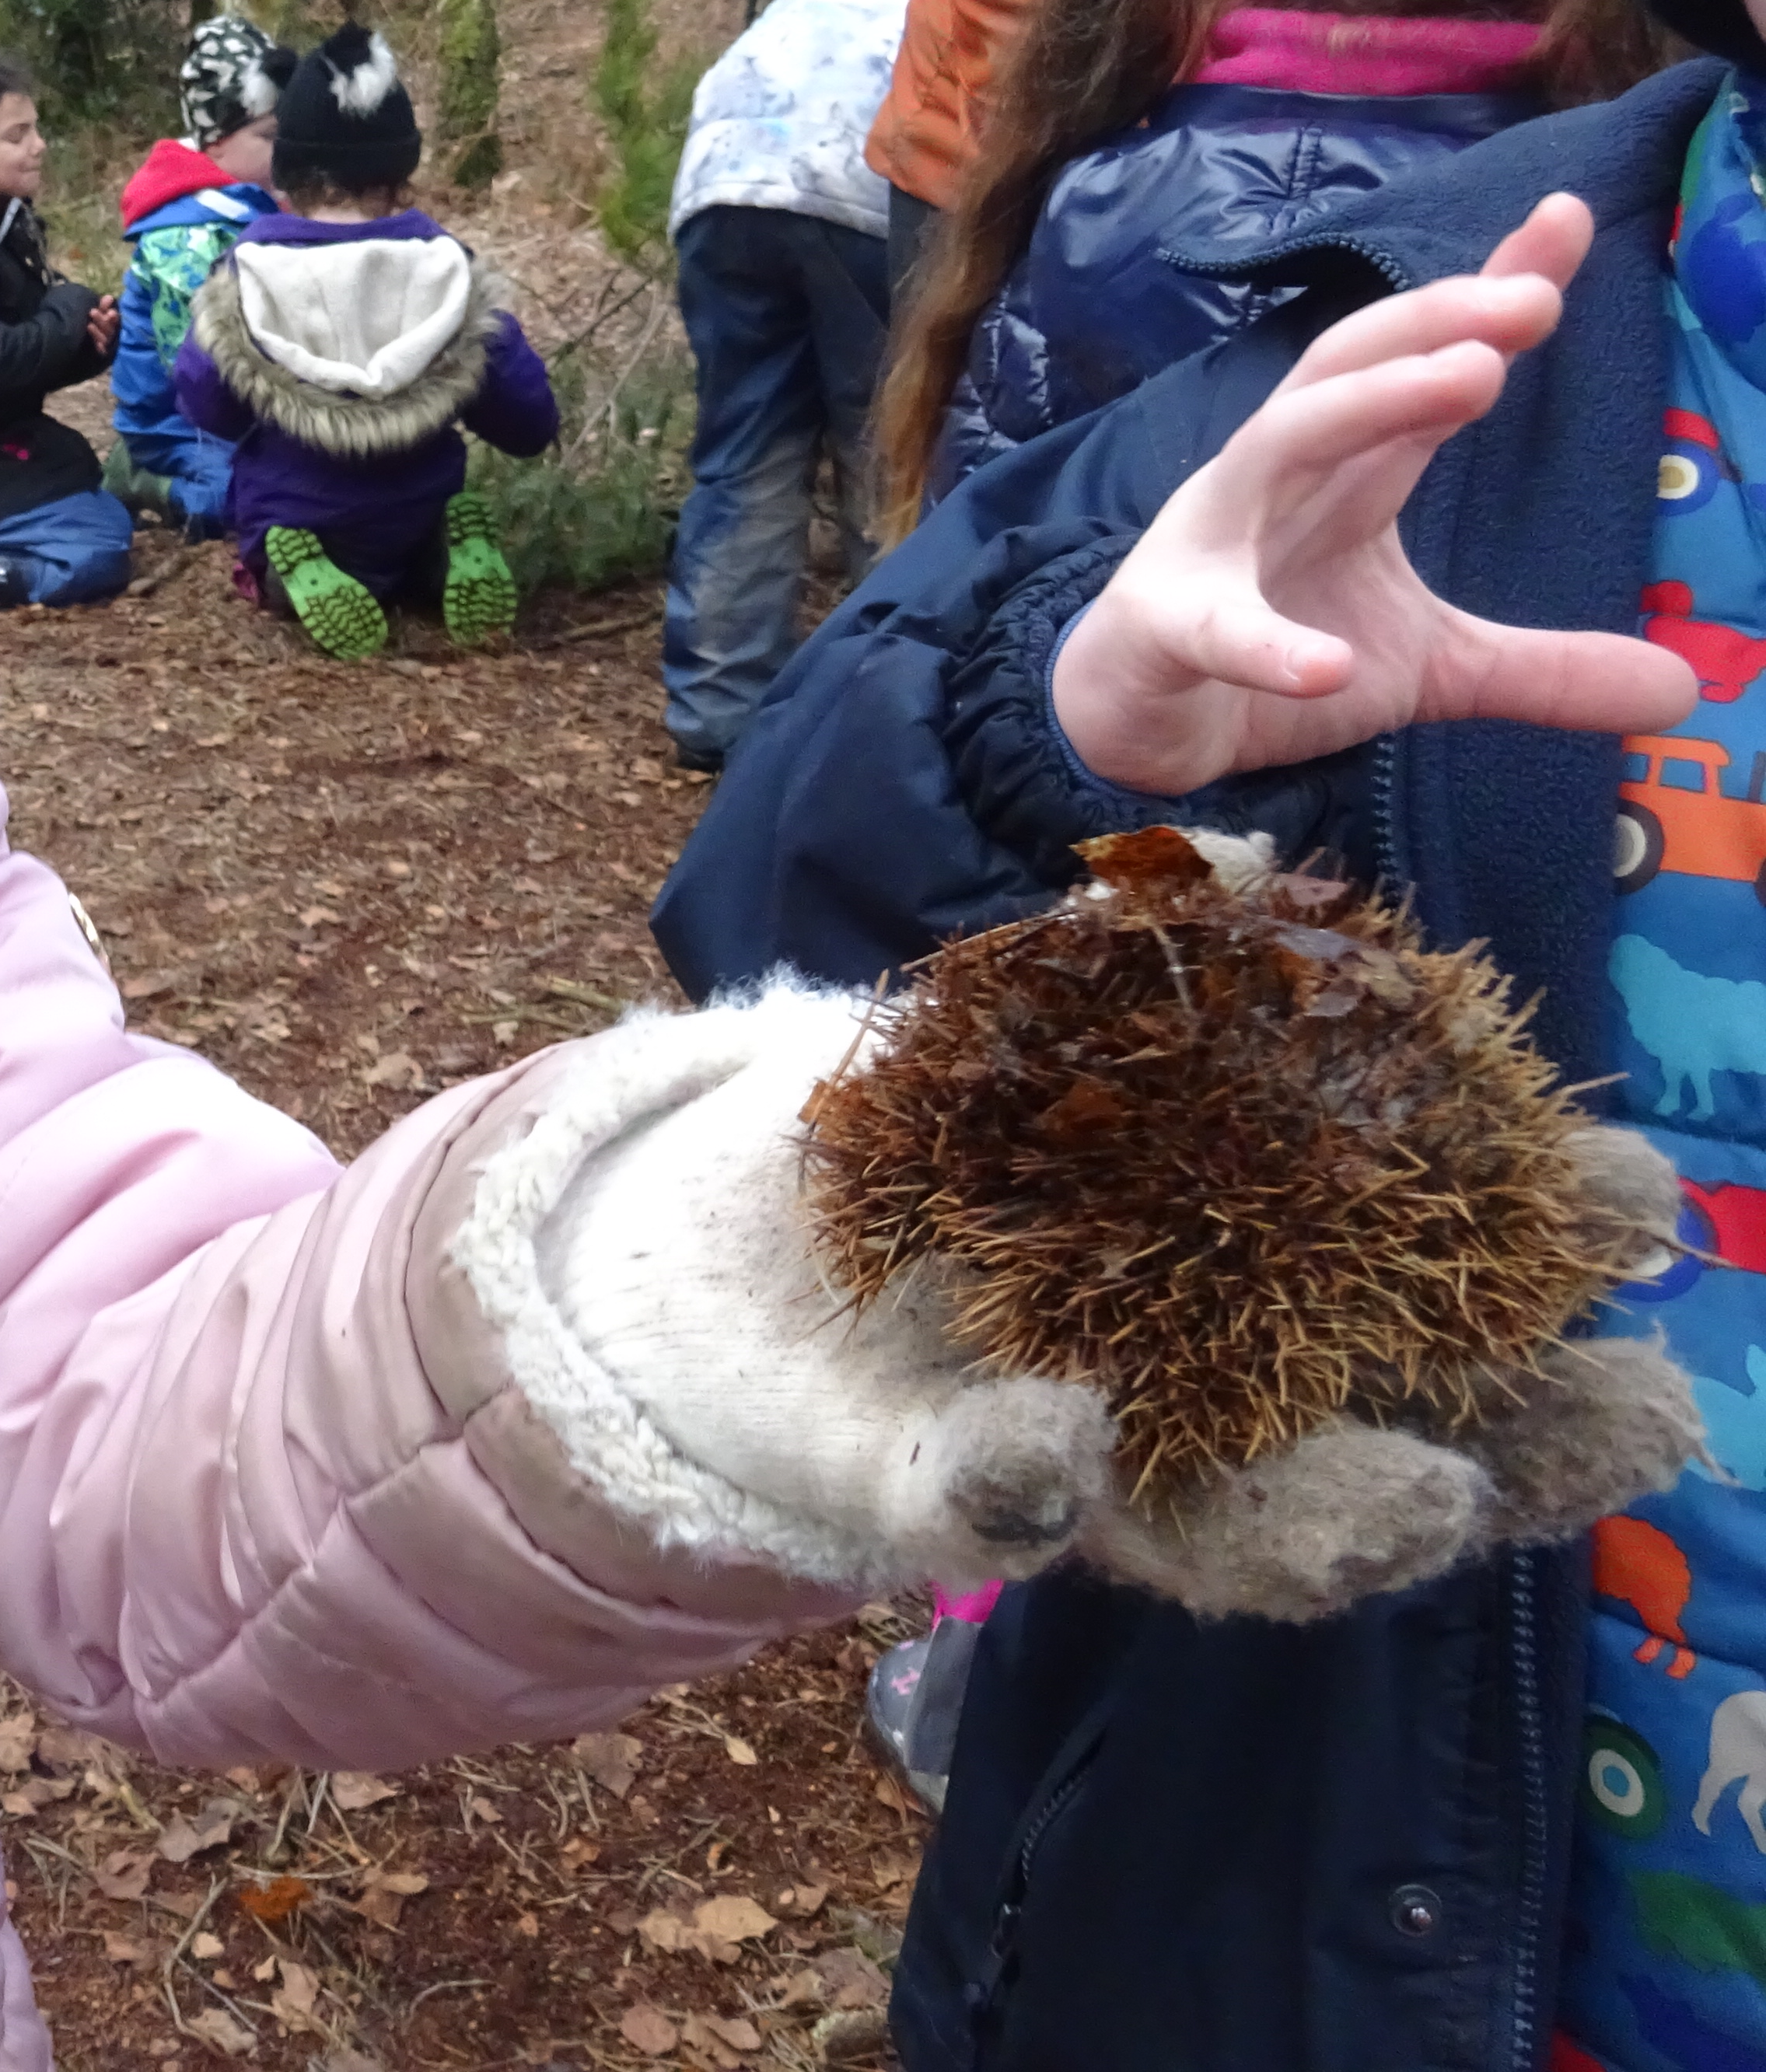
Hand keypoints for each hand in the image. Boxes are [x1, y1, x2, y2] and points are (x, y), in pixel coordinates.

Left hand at [87, 293, 120, 359]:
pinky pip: (102, 353)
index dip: (114, 317)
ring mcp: (104, 347)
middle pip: (109, 330)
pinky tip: (98, 345)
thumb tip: (109, 297)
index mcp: (110, 325)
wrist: (73, 347)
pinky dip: (100, 348)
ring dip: (98, 333)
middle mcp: (109, 337)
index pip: (114, 321)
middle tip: (93, 312)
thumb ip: (102, 307)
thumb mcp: (95, 315)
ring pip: (105, 340)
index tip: (110, 312)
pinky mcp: (99, 356)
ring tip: (89, 325)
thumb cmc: (86, 325)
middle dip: (102, 321)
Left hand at [436, 986, 1695, 1618]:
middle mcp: (1201, 1419)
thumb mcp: (1039, 1045)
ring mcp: (1077, 1470)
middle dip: (1518, 1441)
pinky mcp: (922, 1495)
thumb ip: (1146, 971)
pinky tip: (1059, 1437)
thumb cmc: (946, 1141)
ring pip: (1230, 1529)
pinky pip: (979, 1501)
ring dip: (1335, 1519)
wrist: (741, 1245)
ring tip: (1421, 1497)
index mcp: (1265, 1303)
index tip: (1641, 1200)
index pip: (1441, 1294)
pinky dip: (1021, 1473)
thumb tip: (1243, 853)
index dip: (1545, 1254)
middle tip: (1637, 1412)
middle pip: (1393, 1451)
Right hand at [1051, 195, 1692, 792]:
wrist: (1132, 719)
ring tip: (1470, 378)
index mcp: (1344, 471)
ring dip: (1370, 403)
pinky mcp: (1166, 625)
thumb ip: (1541, 669)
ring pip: (1280, 444)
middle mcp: (1275, 478)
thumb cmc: (1270, 656)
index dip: (1487, 287)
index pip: (1421, 361)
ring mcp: (1211, 542)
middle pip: (1347, 369)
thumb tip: (1680, 688)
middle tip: (1534, 297)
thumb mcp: (1427, 667)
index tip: (1571, 219)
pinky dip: (1264, 643)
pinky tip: (1325, 667)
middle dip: (1435, 322)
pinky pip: (1213, 625)